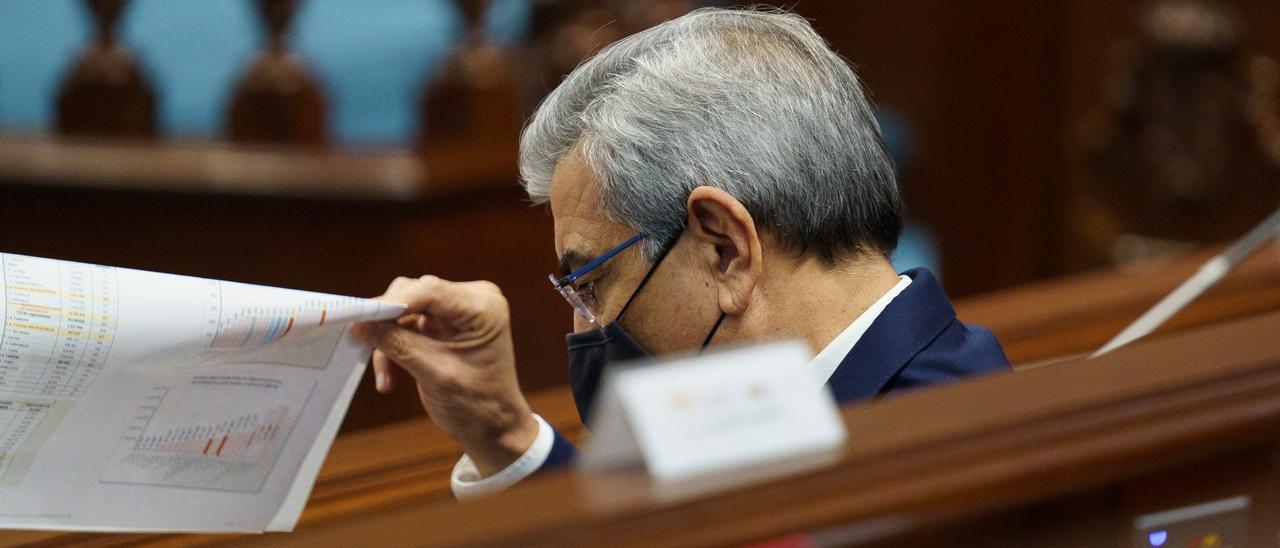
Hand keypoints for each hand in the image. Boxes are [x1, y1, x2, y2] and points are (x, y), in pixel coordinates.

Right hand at [352, 275, 538, 476]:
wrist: (493, 428)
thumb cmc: (477, 405)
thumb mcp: (434, 373)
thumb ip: (397, 343)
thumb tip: (359, 323)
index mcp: (482, 307)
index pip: (428, 291)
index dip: (390, 302)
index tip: (358, 317)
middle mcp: (472, 299)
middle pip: (413, 294)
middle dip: (387, 323)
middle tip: (365, 346)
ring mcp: (457, 310)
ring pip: (404, 310)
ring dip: (389, 342)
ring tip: (385, 378)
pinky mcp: (443, 323)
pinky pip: (406, 324)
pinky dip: (394, 348)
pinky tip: (390, 378)